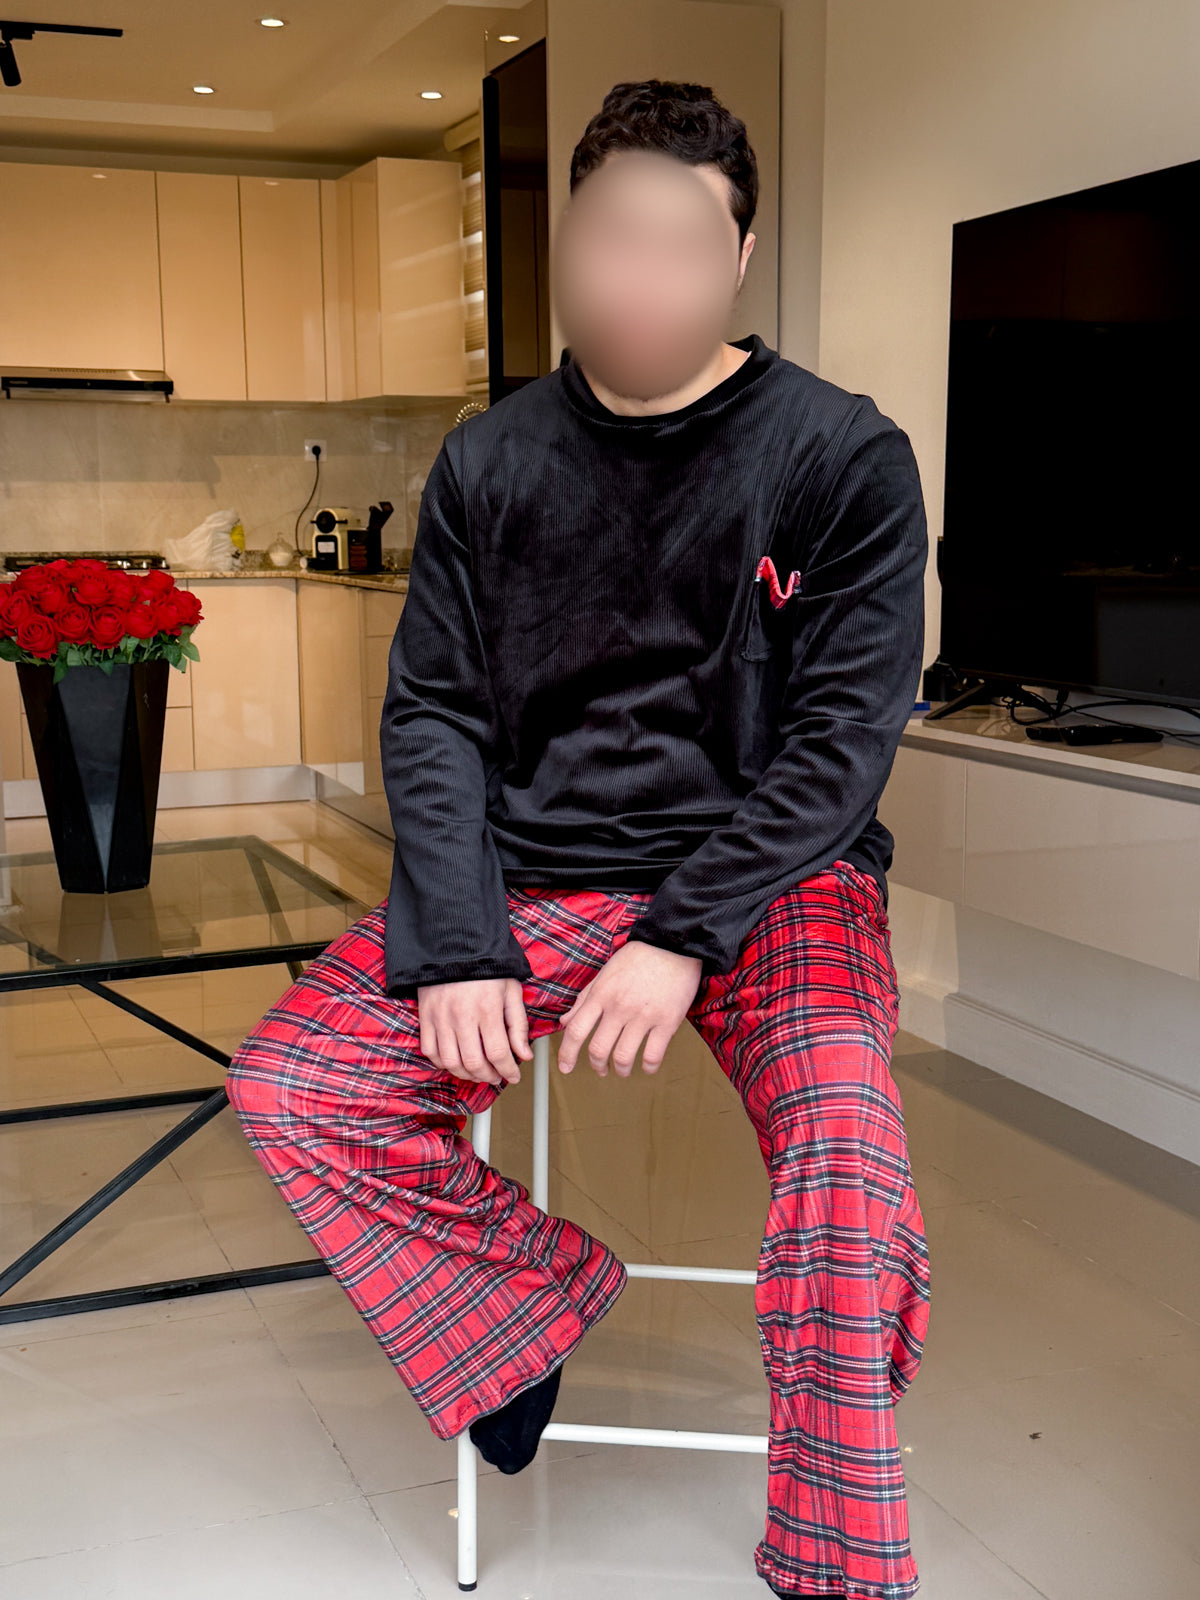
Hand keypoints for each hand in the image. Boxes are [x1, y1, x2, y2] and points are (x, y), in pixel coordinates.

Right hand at [416, 976, 531, 1086]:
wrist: (454, 947)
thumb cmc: (487, 969)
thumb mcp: (511, 991)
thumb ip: (518, 1025)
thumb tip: (525, 1055)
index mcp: (487, 1009)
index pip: (498, 1053)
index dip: (508, 1070)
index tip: (514, 1075)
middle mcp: (462, 1016)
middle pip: (474, 1063)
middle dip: (488, 1076)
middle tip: (496, 1076)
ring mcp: (441, 1018)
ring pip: (451, 1062)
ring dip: (466, 1075)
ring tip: (478, 1073)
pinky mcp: (426, 1017)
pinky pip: (430, 1051)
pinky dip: (443, 1063)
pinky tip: (456, 1061)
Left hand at [556, 940, 702, 1076]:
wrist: (673, 944)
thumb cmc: (638, 957)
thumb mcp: (605, 973)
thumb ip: (584, 999)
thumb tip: (565, 1022)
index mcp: (601, 994)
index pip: (576, 1030)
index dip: (567, 1054)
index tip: (565, 1067)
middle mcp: (619, 1007)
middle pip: (599, 1049)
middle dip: (597, 1065)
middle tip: (601, 1069)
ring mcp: (644, 1015)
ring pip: (624, 1056)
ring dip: (621, 1069)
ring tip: (623, 1070)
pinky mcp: (667, 1021)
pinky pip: (653, 1055)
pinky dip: (648, 1067)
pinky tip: (647, 1066)